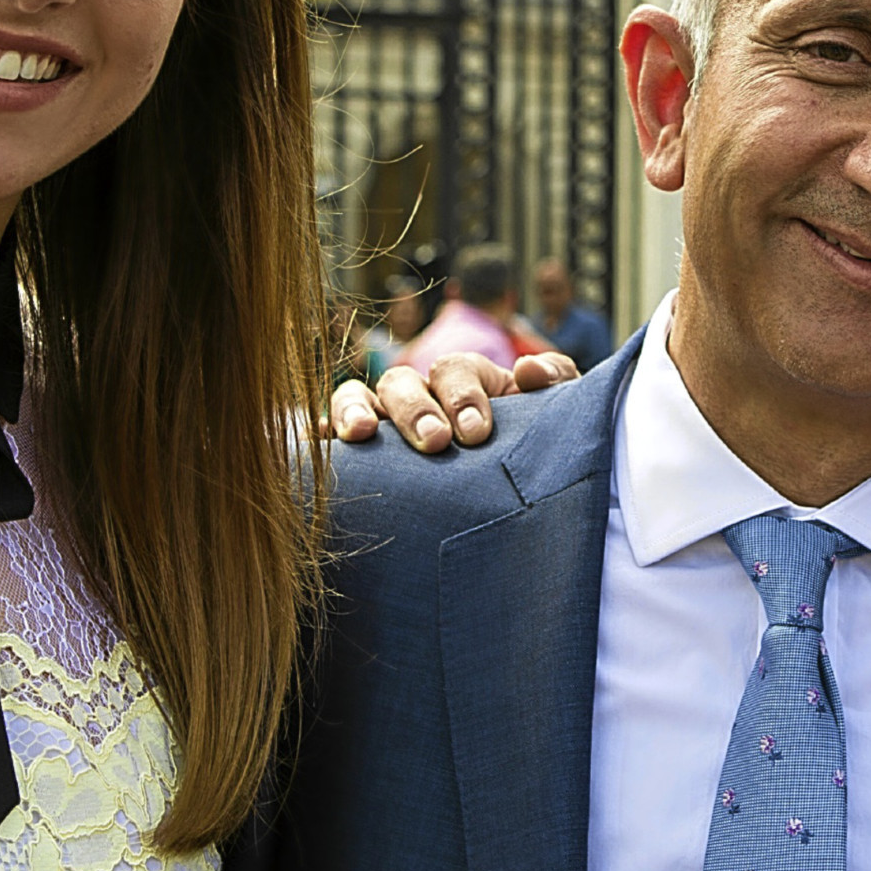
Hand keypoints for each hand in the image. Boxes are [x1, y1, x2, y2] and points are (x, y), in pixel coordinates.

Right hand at [327, 350, 578, 452]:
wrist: (523, 500)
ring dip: (355, 410)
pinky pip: (329, 441)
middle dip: (415, 409)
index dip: (462, 396)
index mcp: (466, 381)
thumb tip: (527, 371)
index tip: (476, 433)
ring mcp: (385, 425)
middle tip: (435, 442)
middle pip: (402, 383)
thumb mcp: (556, 416)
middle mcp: (420, 397)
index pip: (454, 370)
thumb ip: (556, 384)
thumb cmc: (536, 448)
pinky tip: (313, 447)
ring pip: (356, 399)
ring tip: (360, 435)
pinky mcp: (361, 460)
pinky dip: (317, 439)